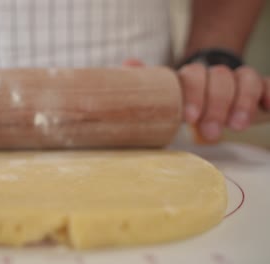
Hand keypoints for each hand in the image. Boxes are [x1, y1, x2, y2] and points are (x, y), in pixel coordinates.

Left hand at [123, 59, 268, 142]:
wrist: (211, 97)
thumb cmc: (185, 104)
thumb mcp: (167, 98)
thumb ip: (150, 85)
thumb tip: (128, 64)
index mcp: (191, 77)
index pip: (192, 76)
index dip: (193, 95)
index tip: (189, 119)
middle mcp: (215, 76)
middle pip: (219, 78)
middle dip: (216, 105)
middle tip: (211, 133)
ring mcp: (238, 81)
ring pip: (246, 79)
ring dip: (242, 102)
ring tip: (237, 127)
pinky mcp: (259, 90)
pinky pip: (267, 85)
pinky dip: (269, 93)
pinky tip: (268, 107)